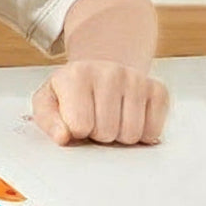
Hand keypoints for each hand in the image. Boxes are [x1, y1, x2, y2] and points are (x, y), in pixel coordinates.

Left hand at [31, 59, 168, 145]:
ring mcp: (136, 80)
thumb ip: (47, 120)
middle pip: (107, 133)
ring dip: (120, 136)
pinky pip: (154, 132)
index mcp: (77, 74)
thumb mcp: (48, 100)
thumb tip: (62, 137)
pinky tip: (129, 117)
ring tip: (111, 117)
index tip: (75, 118)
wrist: (101, 67)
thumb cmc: (73, 89)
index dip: (77, 130)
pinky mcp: (158, 90)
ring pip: (132, 135)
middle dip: (98, 134)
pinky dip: (142, 133)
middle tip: (95, 118)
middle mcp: (109, 72)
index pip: (79, 126)